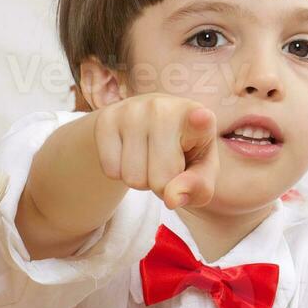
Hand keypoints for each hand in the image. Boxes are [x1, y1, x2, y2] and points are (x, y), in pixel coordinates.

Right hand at [92, 94, 218, 209]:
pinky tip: (130, 153)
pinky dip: (120, 173)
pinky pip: (110, 171)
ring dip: (141, 180)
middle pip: (160, 179)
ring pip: (133, 178)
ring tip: (149, 158)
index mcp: (200, 117)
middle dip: (162, 184)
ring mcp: (132, 110)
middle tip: (166, 164)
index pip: (200, 122)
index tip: (202, 117)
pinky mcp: (106, 119)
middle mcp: (164, 108)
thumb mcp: (201, 172)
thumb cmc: (184, 152)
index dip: (200, 122)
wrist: (147, 126)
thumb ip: (197, 187)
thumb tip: (171, 198)